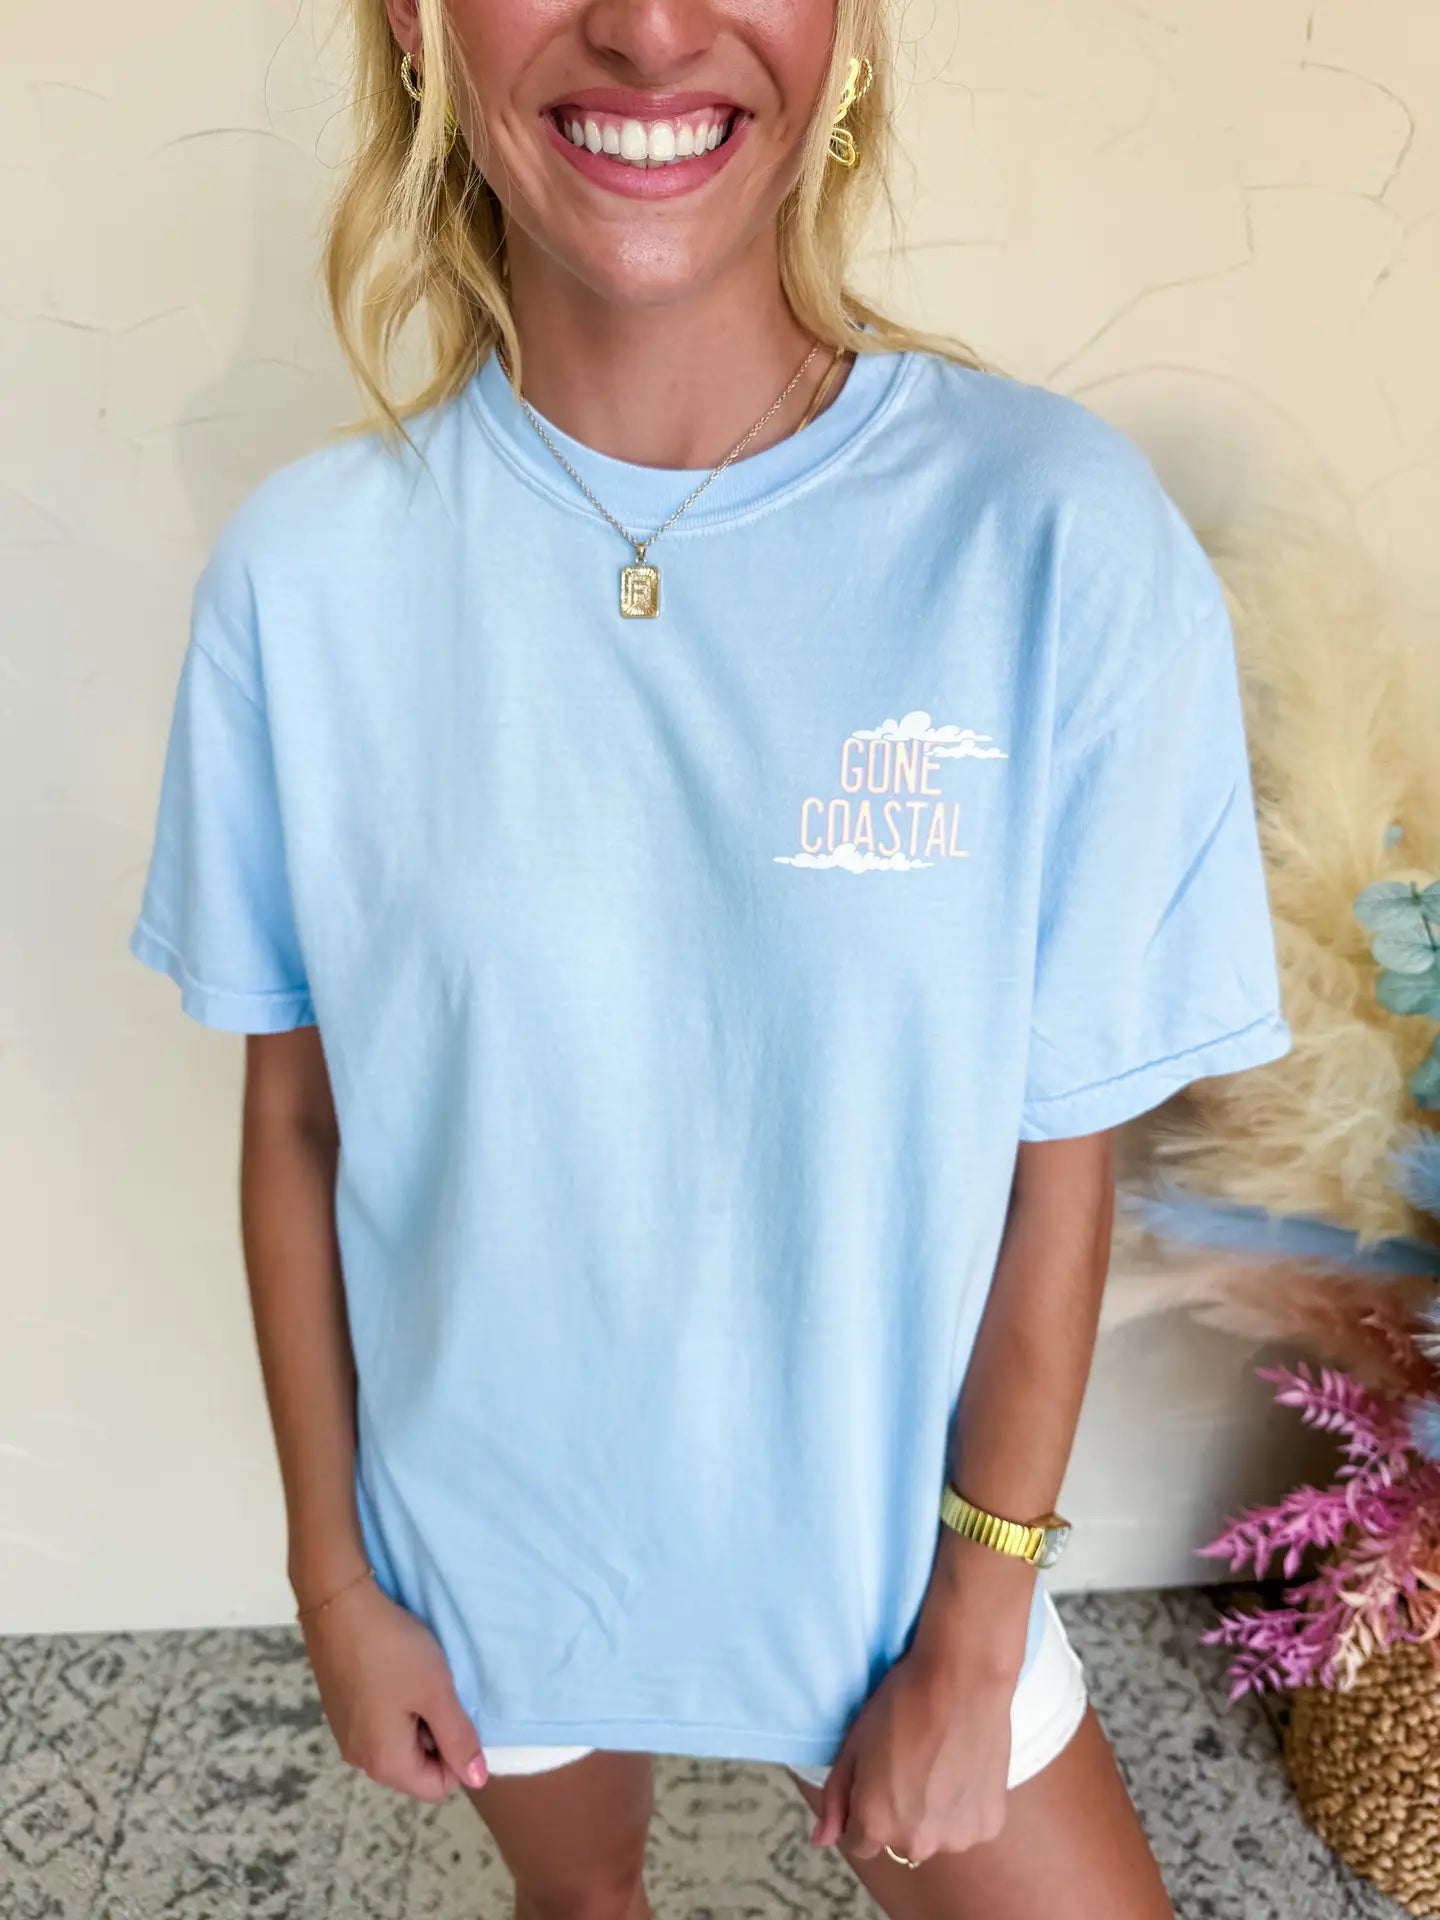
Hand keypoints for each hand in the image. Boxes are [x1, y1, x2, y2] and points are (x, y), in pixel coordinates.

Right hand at [299, 1575, 488, 1801]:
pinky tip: (394, 1669)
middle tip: (433, 1689)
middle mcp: (359, 1758)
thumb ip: (459, 1739)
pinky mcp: (340, 1710)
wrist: (339, 1604)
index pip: (436, 1786)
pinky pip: (379, 1722)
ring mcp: (346, 1734)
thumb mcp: (437, 1692)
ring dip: (416, 1714)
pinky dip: (395, 1702)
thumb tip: (477, 1779)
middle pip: (415, 1766)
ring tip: (414, 1676)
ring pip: (399, 1741)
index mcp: (384, 1763)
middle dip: (435, 1732)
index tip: (454, 1710)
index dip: (457, 1754)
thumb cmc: (394, 1650)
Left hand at [809, 1637, 1012, 1865]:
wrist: (962, 1680)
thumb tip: (821, 1840)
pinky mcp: (988, 1826)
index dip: (864, 1810)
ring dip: (934, 1815)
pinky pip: (967, 1826)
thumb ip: (835, 1798)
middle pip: (899, 1841)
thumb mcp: (853, 1744)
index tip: (878, 1780)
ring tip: (941, 1766)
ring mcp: (956, 1839)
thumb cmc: (900, 1705)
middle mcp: (915, 1844)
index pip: (859, 1842)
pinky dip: (964, 1808)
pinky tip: (964, 1769)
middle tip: (911, 1766)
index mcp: (875, 1824)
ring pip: (935, 1835)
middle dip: (899, 1815)